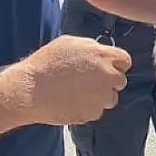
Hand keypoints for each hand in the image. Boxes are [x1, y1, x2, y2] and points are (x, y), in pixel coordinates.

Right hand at [13, 35, 131, 125]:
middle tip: (90, 82)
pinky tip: (71, 102)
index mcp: (102, 55)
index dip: (116, 64)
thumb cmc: (46, 63)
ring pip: (110, 99)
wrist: (30, 89)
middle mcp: (106, 76)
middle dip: (109, 81)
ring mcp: (100, 96)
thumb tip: (102, 51)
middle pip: (120, 81)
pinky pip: (96, 111)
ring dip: (100, 96)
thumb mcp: (69, 42)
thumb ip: (91, 46)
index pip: (125, 60)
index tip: (108, 68)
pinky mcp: (92, 113)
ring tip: (78, 93)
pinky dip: (88, 108)